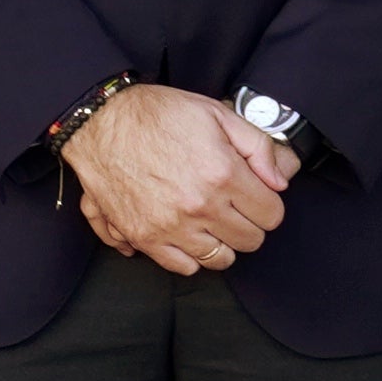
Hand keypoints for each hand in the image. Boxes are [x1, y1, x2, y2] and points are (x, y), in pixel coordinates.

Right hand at [62, 84, 294, 272]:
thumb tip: (280, 181)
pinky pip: (183, 267)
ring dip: (222, 242)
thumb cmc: (158, 114)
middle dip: (249, 223)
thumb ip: (258, 146)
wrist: (101, 123)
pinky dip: (191, 255)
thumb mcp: (217, 114)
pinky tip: (188, 234)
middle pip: (251, 240)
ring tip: (212, 221)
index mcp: (223, 173)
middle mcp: (200, 206)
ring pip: (221, 259)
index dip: (268, 203)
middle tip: (234, 206)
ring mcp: (172, 226)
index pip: (272, 214)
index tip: (256, 195)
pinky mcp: (145, 237)